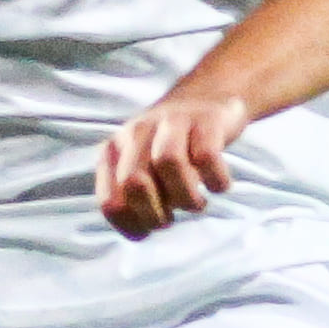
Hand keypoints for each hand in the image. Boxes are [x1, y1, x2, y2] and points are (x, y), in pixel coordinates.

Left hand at [95, 90, 248, 237]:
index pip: (110, 202)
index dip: (131, 224)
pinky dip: (216, 180)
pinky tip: (218, 185)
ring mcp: (173, 122)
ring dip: (186, 197)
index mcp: (115, 149)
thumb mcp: (144, 168)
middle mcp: (138, 132)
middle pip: (135, 182)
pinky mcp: (207, 120)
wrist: (207, 97)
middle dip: (155, 214)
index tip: (150, 227)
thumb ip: (133, 198)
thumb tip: (141, 230)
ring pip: (168, 163)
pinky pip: (208, 156)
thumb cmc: (172, 147)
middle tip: (172, 218)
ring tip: (197, 204)